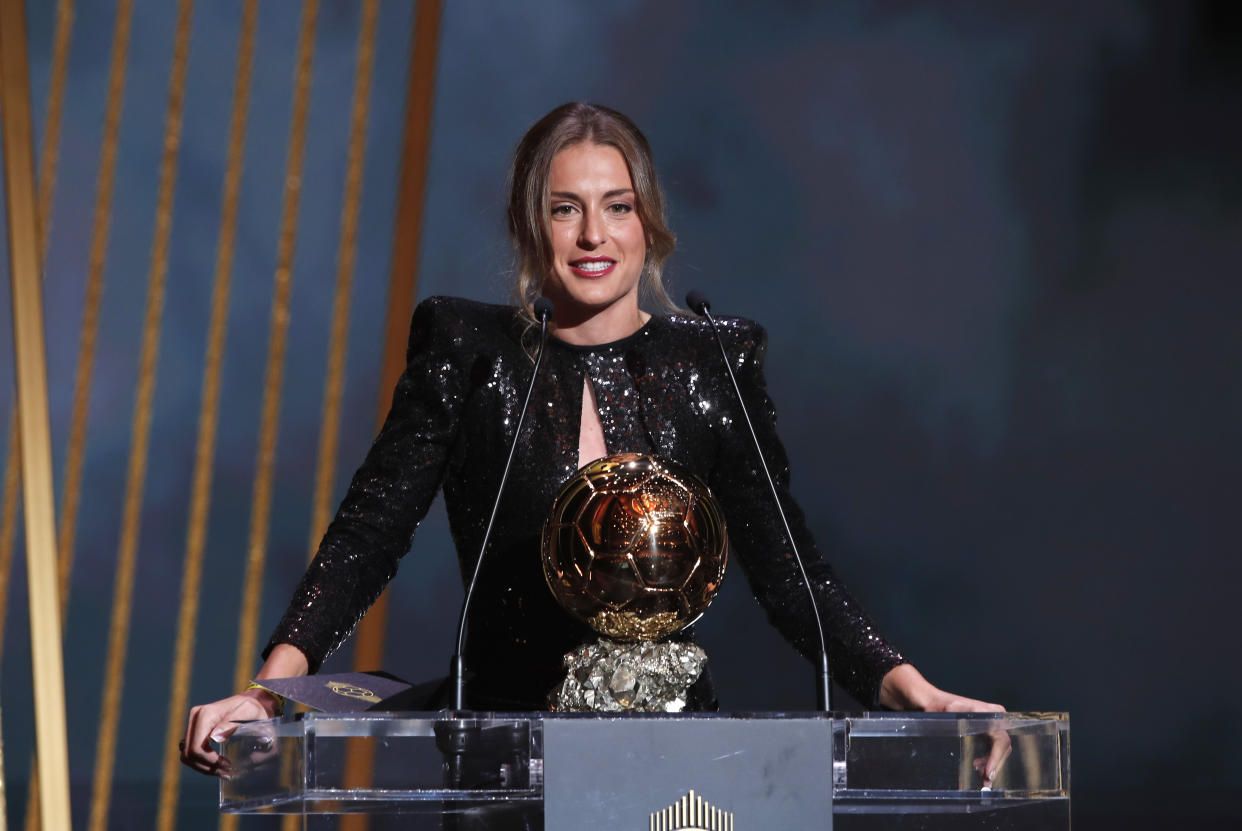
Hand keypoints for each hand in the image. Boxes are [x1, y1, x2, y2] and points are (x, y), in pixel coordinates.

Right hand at [180, 688, 280, 776]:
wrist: (254, 701)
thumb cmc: (253, 708)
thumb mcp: (247, 714)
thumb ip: (230, 724)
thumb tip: (213, 738)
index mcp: (204, 715)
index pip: (196, 748)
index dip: (210, 761)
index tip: (228, 766)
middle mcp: (195, 717)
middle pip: (189, 754)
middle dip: (206, 767)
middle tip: (226, 773)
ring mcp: (193, 723)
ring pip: (187, 755)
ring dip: (203, 767)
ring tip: (222, 772)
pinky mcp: (196, 729)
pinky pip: (191, 751)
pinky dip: (201, 761)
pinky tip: (216, 765)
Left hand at [879, 664, 1009, 787]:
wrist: (929, 701)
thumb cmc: (937, 705)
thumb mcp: (947, 711)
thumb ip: (959, 717)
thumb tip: (970, 724)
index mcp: (989, 712)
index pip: (1001, 739)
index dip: (997, 758)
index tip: (988, 773)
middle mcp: (994, 717)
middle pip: (1002, 747)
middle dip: (994, 765)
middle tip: (984, 781)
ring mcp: (990, 724)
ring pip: (998, 749)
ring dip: (990, 764)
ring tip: (980, 776)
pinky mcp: (985, 730)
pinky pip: (991, 748)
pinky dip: (986, 760)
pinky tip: (976, 766)